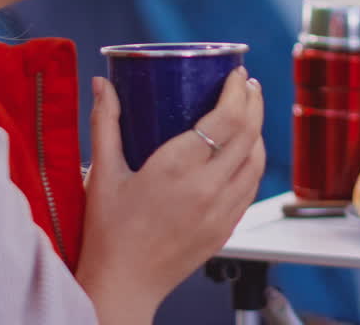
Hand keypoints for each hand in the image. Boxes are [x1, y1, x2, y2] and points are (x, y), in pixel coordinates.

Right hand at [75, 69, 264, 324]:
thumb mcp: (103, 173)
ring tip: (249, 111)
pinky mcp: (226, 228)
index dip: (236, 90)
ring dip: (258, 130)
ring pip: (257, 160)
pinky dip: (253, 161)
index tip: (235, 73)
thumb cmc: (108, 233)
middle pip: (248, 133)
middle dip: (252, 101)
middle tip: (246, 84)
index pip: (226, 118)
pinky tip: (245, 151)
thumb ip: (105, 123)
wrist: (123, 285)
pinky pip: (251, 186)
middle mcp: (206, 188)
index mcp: (176, 168)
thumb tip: (101, 84)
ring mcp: (221, 210)